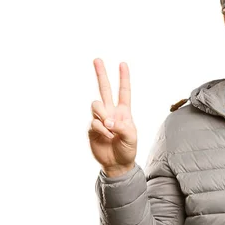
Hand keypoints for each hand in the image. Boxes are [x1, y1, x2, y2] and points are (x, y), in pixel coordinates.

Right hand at [88, 58, 137, 175]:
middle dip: (101, 74)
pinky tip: (107, 137)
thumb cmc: (127, 149)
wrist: (117, 164)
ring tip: (111, 129)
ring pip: (96, 105)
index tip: (123, 64)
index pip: (124, 92)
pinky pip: (94, 122)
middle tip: (97, 59)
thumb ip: (122, 127)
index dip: (124, 78)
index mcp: (124, 112)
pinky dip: (101, 130)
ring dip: (103, 115)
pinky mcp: (92, 128)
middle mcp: (111, 112)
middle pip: (104, 89)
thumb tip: (108, 121)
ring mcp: (100, 119)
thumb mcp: (131, 137)